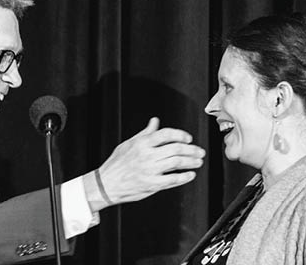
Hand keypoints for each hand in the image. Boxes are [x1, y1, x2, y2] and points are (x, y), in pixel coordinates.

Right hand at [84, 117, 203, 211]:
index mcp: (142, 143)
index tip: (188, 138)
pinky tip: (190, 175)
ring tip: (198, 161)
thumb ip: (145, 133)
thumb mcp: (129, 144)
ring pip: (177, 163)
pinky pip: (172, 180)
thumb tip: (155, 121)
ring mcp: (150, 170)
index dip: (180, 135)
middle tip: (199, 151)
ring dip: (191, 162)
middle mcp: (147, 155)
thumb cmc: (117, 163)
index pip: (166, 134)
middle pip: (175, 149)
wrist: (106, 184)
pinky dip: (184, 177)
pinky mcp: (152, 184)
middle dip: (191, 149)